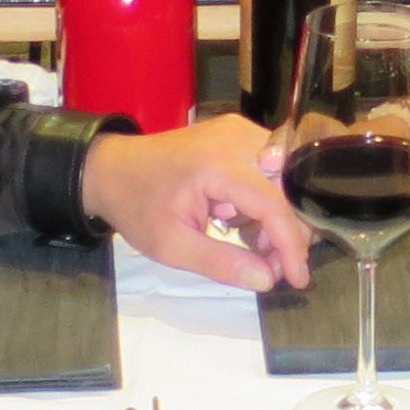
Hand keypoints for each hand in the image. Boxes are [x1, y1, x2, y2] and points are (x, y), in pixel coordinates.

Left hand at [82, 115, 314, 292]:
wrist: (111, 169)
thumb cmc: (136, 206)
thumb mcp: (172, 246)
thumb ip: (221, 263)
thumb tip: (268, 280)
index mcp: (215, 165)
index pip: (273, 204)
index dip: (291, 244)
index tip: (298, 278)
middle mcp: (234, 138)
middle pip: (287, 187)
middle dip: (285, 231)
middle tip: (268, 264)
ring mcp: (237, 130)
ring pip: (283, 178)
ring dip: (275, 215)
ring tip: (246, 240)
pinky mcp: (236, 133)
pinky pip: (269, 168)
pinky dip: (264, 197)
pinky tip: (238, 219)